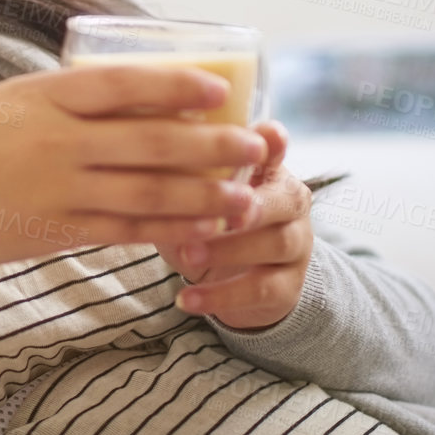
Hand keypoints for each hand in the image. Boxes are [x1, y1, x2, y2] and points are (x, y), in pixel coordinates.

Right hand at [0, 65, 268, 265]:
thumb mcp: (17, 97)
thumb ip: (71, 98)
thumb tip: (135, 92)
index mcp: (49, 95)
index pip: (126, 84)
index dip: (177, 84)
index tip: (218, 88)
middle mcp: (61, 138)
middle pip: (152, 139)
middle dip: (211, 144)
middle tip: (254, 145)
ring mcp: (61, 186)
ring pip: (148, 190)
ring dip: (202, 194)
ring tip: (243, 196)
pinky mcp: (56, 228)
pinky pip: (124, 229)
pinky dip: (165, 230)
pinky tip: (197, 231)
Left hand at [156, 120, 314, 331]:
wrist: (233, 281)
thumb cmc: (208, 224)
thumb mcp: (194, 198)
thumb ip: (180, 177)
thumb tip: (138, 154)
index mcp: (269, 170)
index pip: (276, 149)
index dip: (272, 142)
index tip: (264, 135)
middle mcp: (291, 204)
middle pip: (285, 199)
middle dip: (251, 206)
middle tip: (217, 214)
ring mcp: (297, 246)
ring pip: (275, 244)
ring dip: (229, 250)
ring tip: (188, 254)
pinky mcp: (288, 287)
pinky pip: (261, 291)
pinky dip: (221, 296)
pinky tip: (186, 300)